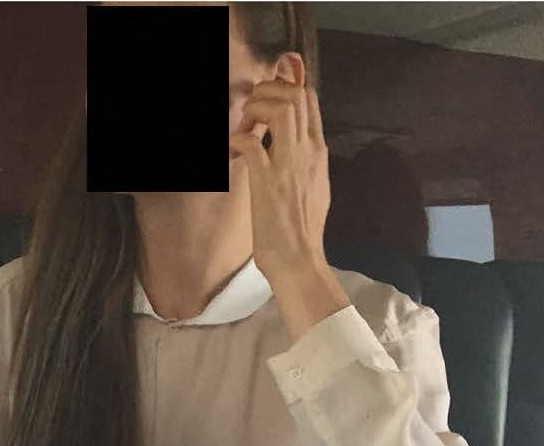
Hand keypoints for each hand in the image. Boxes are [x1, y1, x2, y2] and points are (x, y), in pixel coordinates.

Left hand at [229, 81, 349, 336]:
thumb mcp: (313, 185)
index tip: (268, 87)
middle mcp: (307, 152)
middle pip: (297, 95)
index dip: (288, 82)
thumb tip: (298, 145)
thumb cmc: (301, 229)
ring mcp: (289, 165)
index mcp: (318, 151)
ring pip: (281, 109)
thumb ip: (305, 160)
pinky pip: (250, 144)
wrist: (300, 260)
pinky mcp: (267, 182)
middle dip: (268, 89)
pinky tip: (232, 150)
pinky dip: (236, 140)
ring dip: (256, 107)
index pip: (310, 100)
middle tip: (250, 108)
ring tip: (244, 124)